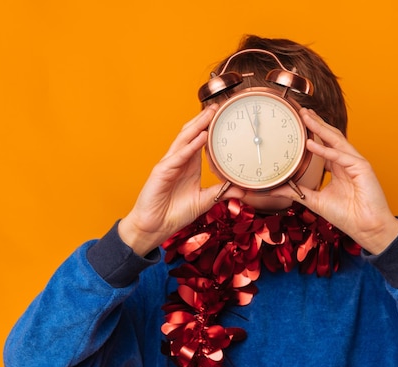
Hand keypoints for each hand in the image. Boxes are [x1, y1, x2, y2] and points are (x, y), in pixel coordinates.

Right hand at [118, 105, 243, 255]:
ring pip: (184, 140)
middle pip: (192, 134)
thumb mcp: (204, 201)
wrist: (155, 228)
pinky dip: (190, 146)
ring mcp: (169, 165)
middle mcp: (179, 161)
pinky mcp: (161, 172)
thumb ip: (221, 193)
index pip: (200, 141)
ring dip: (197, 125)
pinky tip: (201, 137)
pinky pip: (178, 157)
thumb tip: (242, 189)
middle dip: (204, 119)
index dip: (211, 128)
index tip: (224, 117)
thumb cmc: (175, 213)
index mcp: (189, 165)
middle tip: (219, 106)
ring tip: (210, 113)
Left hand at [272, 108, 397, 253]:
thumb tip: (273, 189)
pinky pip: (340, 156)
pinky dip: (325, 150)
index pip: (323, 145)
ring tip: (306, 117)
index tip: (298, 123)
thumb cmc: (347, 216)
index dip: (312, 133)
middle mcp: (346, 162)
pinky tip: (311, 143)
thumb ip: (295, 192)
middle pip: (330, 137)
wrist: (367, 228)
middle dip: (315, 123)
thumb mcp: (314, 201)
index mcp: (338, 168)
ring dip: (320, 128)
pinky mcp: (362, 167)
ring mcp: (355, 163)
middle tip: (300, 111)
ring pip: (336, 140)